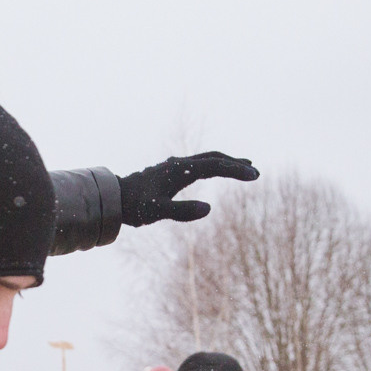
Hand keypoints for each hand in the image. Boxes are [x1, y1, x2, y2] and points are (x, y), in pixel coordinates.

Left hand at [118, 153, 258, 226]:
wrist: (115, 198)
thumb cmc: (135, 206)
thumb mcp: (157, 212)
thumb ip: (182, 211)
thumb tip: (209, 208)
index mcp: (180, 170)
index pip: (215, 166)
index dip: (236, 170)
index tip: (254, 175)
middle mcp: (179, 164)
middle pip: (213, 158)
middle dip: (235, 163)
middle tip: (255, 171)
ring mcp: (175, 166)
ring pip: (206, 159)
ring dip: (226, 162)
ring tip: (244, 167)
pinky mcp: (172, 171)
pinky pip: (198, 164)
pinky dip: (213, 165)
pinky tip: (216, 171)